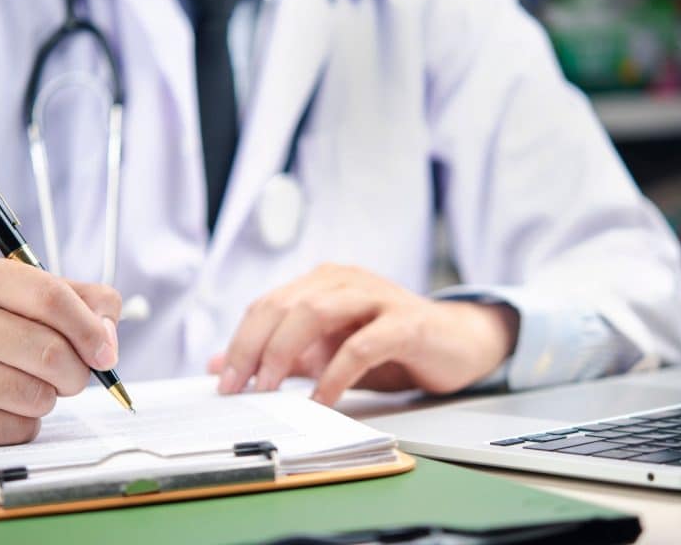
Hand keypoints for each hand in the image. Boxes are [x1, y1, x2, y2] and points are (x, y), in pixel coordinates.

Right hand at [0, 256, 120, 446]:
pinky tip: (4, 406)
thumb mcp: (33, 294)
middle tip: (71, 373)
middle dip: (77, 371)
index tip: (105, 352)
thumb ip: (87, 302)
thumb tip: (106, 343)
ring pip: (35, 395)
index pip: (50, 297)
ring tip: (31, 384)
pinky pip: (16, 429)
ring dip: (50, 397)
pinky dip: (26, 423)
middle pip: (48, 351)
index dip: (90, 329)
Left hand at [210, 264, 518, 405]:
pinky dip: (335, 375)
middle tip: (239, 388)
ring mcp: (376, 297)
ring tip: (269, 389)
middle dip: (254, 348)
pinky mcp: (405, 323)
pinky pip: (361, 346)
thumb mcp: (328, 351)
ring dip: (284, 353)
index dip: (240, 341)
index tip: (223, 381)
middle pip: (284, 305)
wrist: (458, 343)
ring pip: (315, 313)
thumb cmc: (391, 346)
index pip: (268, 305)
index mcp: (323, 282)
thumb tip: (222, 367)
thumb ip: (282, 357)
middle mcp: (345, 281)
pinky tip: (321, 400)